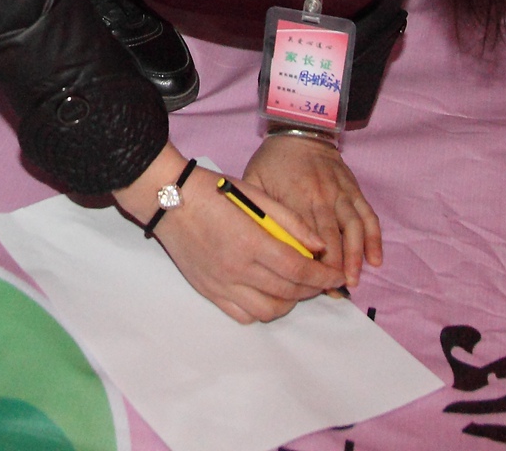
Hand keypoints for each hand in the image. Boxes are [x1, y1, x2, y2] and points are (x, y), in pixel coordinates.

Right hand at [113, 146, 342, 323]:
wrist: (166, 198)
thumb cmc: (211, 190)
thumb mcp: (254, 194)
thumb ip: (290, 221)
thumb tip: (319, 246)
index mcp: (250, 241)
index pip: (298, 269)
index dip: (324, 275)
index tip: (338, 275)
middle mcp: (237, 269)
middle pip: (288, 291)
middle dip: (313, 289)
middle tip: (322, 279)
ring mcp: (221, 284)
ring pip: (268, 311)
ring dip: (289, 303)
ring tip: (295, 288)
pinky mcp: (208, 292)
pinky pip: (242, 315)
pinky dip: (262, 310)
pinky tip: (268, 294)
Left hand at [241, 131, 383, 287]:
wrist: (300, 128)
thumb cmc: (273, 159)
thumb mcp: (253, 179)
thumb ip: (257, 209)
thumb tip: (256, 242)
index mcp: (294, 197)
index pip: (303, 236)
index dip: (307, 261)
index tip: (308, 284)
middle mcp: (320, 197)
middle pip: (330, 237)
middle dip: (333, 266)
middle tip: (332, 289)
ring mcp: (340, 193)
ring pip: (353, 228)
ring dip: (355, 256)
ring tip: (353, 280)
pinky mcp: (353, 189)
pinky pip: (367, 215)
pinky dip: (374, 238)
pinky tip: (375, 259)